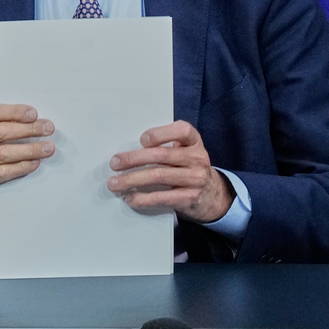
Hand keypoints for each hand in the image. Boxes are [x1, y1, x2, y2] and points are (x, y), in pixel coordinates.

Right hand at [0, 103, 54, 222]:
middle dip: (26, 129)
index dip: (13, 112)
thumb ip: (0, 126)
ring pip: (0, 153)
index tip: (34, 114)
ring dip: (28, 150)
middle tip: (47, 129)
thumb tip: (34, 120)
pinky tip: (34, 163)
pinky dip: (20, 167)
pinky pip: (0, 173)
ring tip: (47, 148)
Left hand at [107, 120, 233, 222]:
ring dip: (132, 179)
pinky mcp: (190, 198)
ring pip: (159, 176)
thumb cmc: (187, 167)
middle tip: (114, 163)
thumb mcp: (183, 151)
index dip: (161, 134)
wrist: (213, 195)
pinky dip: (142, 198)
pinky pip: (162, 197)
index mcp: (194, 142)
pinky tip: (130, 198)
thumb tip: (127, 150)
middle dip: (134, 159)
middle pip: (162, 155)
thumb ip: (164, 146)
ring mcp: (195, 179)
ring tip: (114, 183)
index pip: (182, 130)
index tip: (142, 140)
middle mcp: (197, 158)